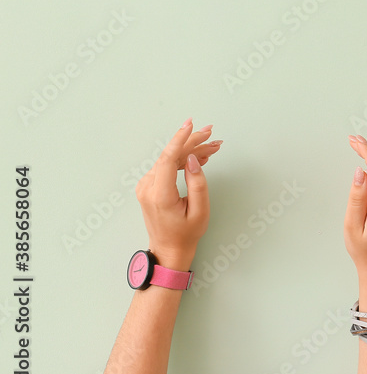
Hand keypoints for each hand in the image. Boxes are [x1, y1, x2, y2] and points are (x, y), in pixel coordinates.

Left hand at [136, 119, 221, 271]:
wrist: (168, 249)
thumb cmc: (186, 234)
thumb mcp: (200, 211)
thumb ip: (197, 183)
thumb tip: (192, 159)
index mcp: (160, 195)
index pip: (167, 159)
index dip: (180, 139)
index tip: (191, 125)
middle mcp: (148, 188)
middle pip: (170, 156)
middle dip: (192, 143)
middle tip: (213, 135)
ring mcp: (146, 186)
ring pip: (169, 159)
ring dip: (190, 151)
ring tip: (212, 147)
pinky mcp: (149, 186)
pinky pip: (166, 166)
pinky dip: (182, 159)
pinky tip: (198, 156)